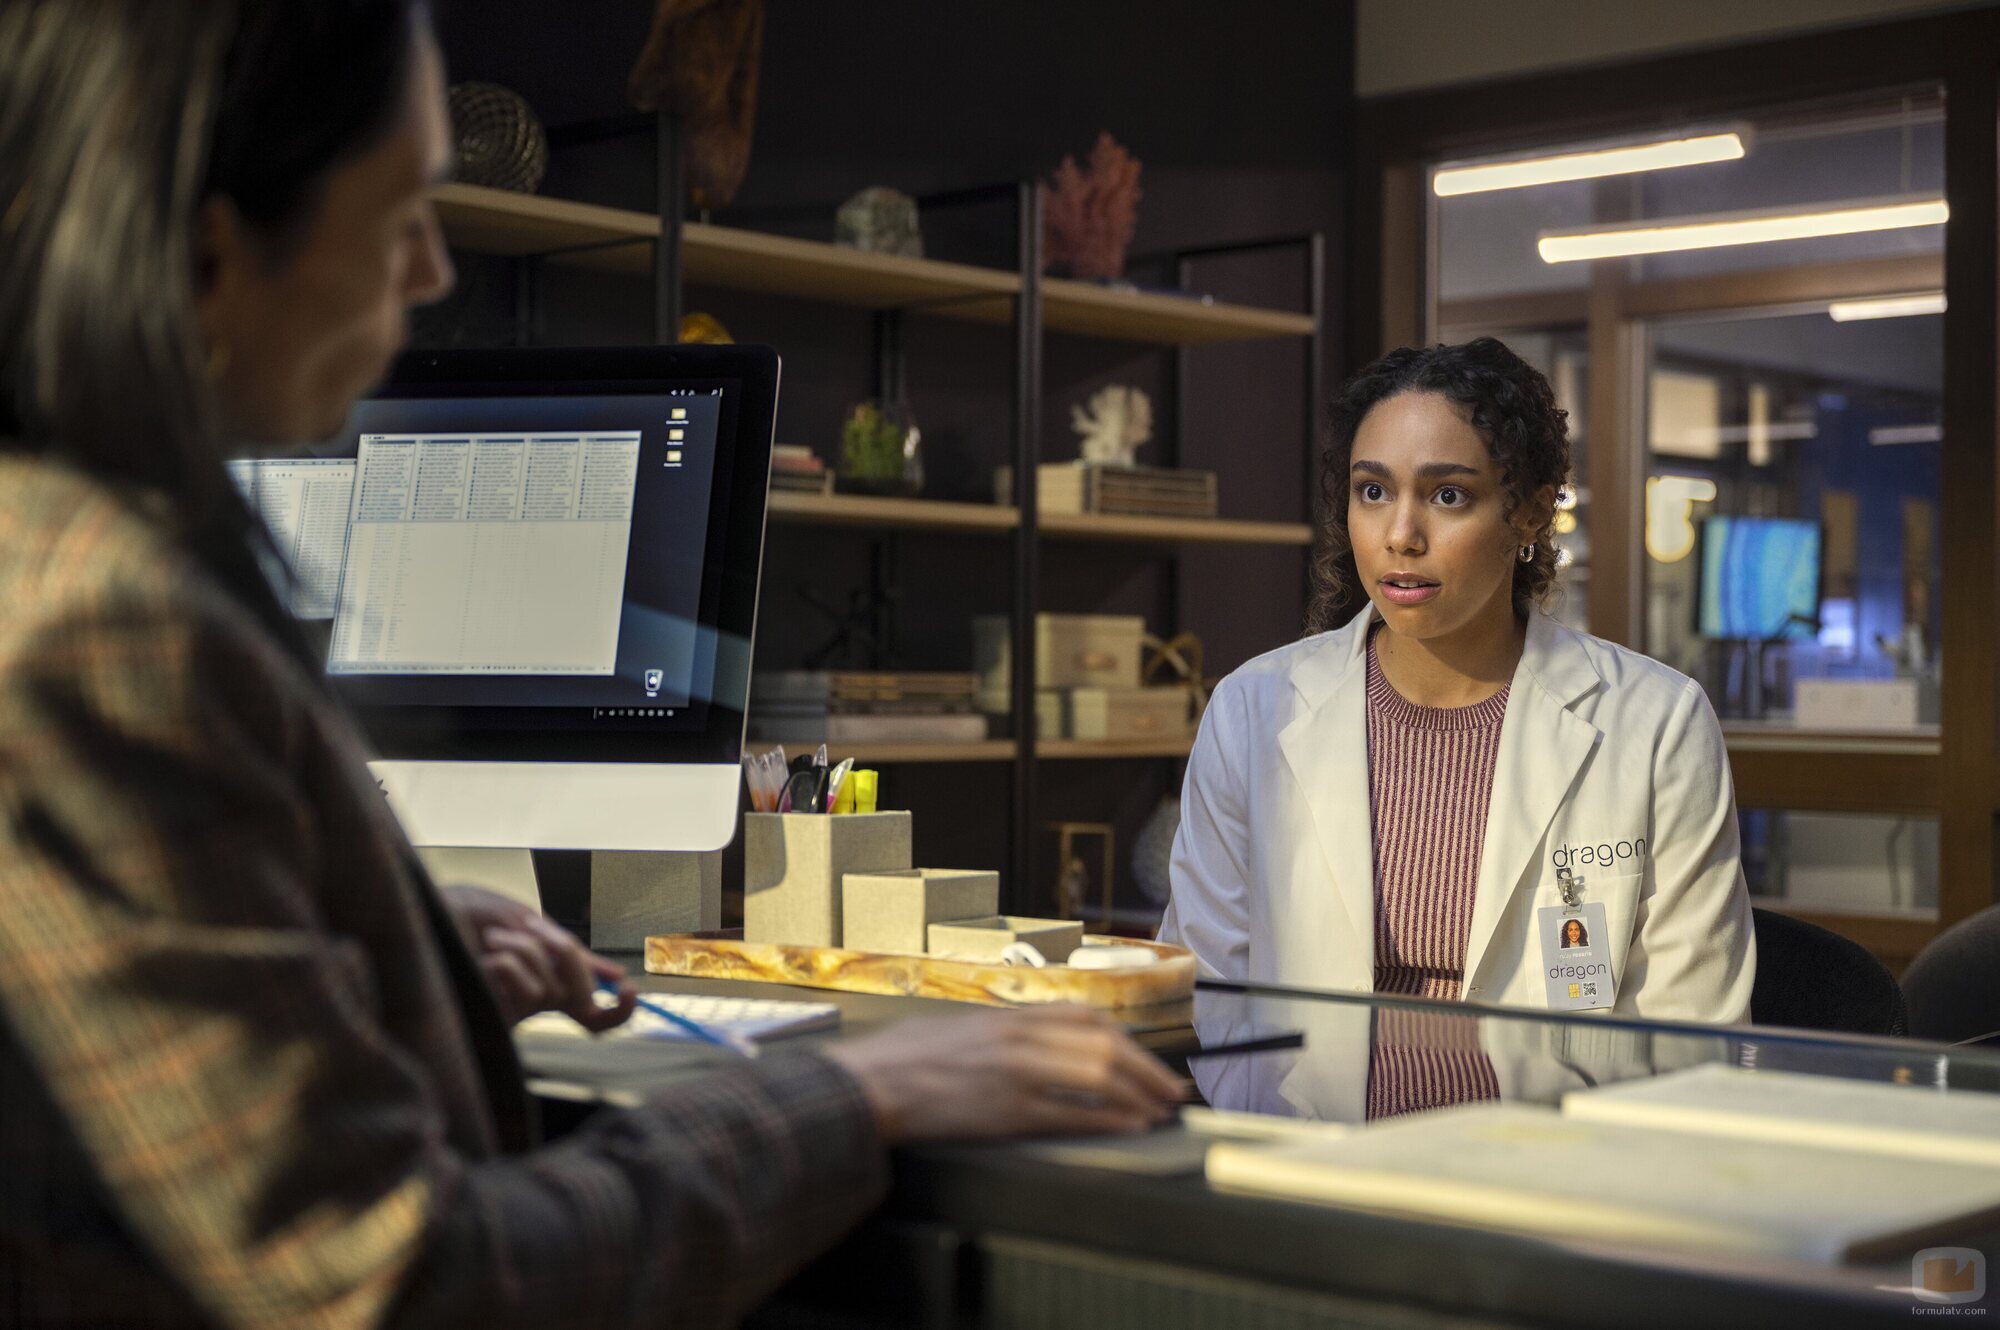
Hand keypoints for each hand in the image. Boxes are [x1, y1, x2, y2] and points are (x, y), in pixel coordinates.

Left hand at [439, 884, 634, 1031]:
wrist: (433, 912)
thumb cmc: (476, 913)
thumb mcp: (532, 923)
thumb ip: (570, 951)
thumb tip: (613, 974)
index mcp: (551, 978)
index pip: (594, 1012)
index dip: (619, 1010)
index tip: (629, 988)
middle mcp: (537, 999)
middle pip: (582, 995)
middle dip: (569, 957)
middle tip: (536, 927)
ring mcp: (515, 1008)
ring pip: (549, 989)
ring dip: (526, 951)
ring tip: (494, 938)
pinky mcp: (493, 1013)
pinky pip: (522, 990)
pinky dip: (510, 963)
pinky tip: (486, 955)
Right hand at [823, 1004, 1185, 1142]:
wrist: (868, 1083)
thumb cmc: (901, 1059)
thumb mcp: (957, 1028)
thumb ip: (999, 1032)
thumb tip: (1031, 1045)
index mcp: (1007, 1016)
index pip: (1085, 1016)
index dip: (1125, 1038)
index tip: (1145, 1056)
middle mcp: (1018, 1036)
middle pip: (1104, 1044)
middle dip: (1146, 1069)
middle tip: (1171, 1090)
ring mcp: (1015, 1072)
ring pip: (1097, 1075)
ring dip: (1137, 1095)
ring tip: (1159, 1112)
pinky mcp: (1006, 1111)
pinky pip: (1072, 1112)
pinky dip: (1108, 1120)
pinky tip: (1128, 1127)